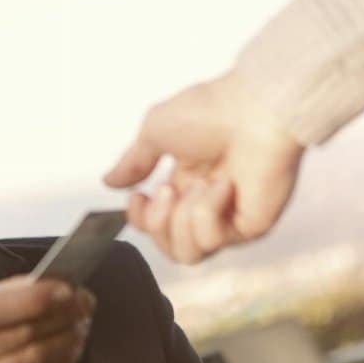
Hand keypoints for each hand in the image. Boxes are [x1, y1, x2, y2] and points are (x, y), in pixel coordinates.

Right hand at [103, 70, 305, 263]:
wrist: (254, 108)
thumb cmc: (213, 110)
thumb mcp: (155, 131)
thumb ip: (133, 162)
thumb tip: (109, 181)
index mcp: (186, 183)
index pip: (154, 226)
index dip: (141, 219)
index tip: (138, 196)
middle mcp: (207, 205)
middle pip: (168, 247)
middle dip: (158, 222)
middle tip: (168, 189)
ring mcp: (230, 218)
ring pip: (187, 254)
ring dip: (181, 219)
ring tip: (196, 187)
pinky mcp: (250, 226)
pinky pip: (212, 241)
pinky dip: (207, 212)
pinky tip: (221, 186)